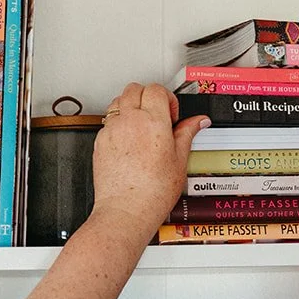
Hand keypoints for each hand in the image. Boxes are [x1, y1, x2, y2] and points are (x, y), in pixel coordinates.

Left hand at [91, 82, 207, 239]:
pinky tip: (129, 141)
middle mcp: (129, 121)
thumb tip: (198, 121)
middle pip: (134, 88)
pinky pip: (108, 121)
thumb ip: (187, 134)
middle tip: (157, 115)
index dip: (167, 98)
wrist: (126, 210)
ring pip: (118, 101)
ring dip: (130, 106)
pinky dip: (118, 124)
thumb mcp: (180, 161)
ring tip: (142, 125)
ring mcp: (112, 130)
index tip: (171, 114)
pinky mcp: (100, 141)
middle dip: (147, 96)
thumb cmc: (152, 191)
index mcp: (153, 121)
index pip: (156, 89)